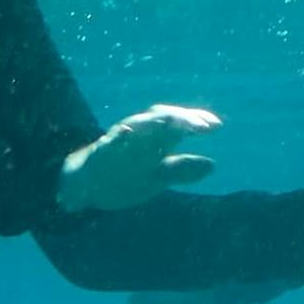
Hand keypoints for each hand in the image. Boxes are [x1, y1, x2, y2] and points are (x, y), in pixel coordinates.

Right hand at [57, 103, 226, 215]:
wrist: (86, 184)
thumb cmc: (126, 176)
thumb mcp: (158, 176)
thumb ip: (182, 169)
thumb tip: (212, 165)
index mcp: (154, 138)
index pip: (179, 123)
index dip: (196, 121)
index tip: (216, 126)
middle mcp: (139, 134)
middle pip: (162, 118)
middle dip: (182, 119)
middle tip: (203, 127)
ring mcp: (119, 141)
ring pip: (137, 124)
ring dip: (154, 121)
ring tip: (172, 120)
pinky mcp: (100, 152)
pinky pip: (109, 141)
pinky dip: (118, 135)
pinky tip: (124, 131)